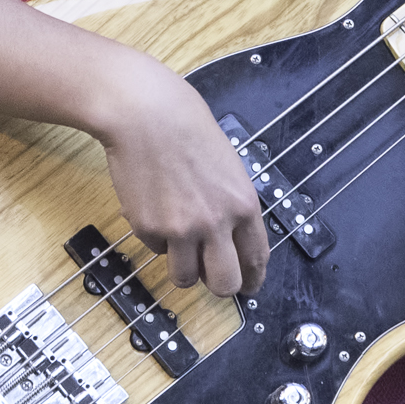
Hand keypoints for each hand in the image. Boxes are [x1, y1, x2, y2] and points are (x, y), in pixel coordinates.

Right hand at [92, 53, 269, 296]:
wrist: (148, 116)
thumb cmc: (189, 132)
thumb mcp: (229, 169)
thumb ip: (233, 206)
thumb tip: (231, 241)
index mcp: (244, 205)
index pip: (256, 258)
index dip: (253, 279)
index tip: (249, 286)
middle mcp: (217, 223)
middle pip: (225, 284)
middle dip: (220, 286)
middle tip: (212, 277)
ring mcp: (181, 229)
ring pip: (186, 278)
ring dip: (184, 267)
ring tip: (179, 241)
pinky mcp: (148, 229)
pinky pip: (156, 250)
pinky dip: (157, 239)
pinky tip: (156, 208)